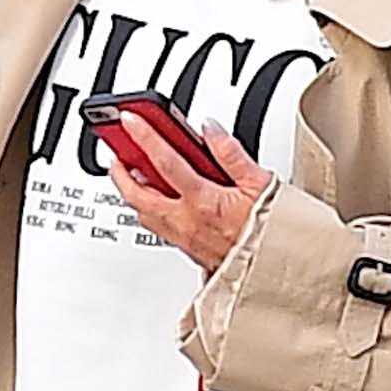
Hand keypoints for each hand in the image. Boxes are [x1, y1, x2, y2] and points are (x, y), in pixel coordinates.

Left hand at [110, 115, 270, 273]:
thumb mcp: (260, 183)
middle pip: (139, 194)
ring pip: (143, 213)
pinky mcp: (186, 249)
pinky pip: (156, 228)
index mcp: (203, 201)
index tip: (130, 120)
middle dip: (122, 171)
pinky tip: (150, 201)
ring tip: (128, 173)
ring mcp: (183, 237)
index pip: (165, 162)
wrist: (274, 270)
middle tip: (116, 151)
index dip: (144, 137)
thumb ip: (231, 153)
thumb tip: (210, 129)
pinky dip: (147, 210)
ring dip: (131, 192)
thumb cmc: (271, 232)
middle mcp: (186, 221)